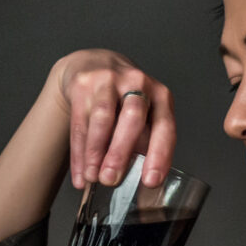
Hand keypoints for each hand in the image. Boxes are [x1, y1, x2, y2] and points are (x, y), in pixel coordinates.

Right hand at [52, 49, 175, 188]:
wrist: (94, 64)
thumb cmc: (126, 98)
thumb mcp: (145, 114)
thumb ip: (145, 141)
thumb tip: (142, 181)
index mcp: (160, 96)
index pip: (165, 126)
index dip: (160, 154)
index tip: (151, 181)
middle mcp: (137, 83)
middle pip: (132, 118)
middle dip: (121, 152)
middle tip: (111, 179)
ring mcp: (109, 81)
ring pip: (102, 118)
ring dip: (96, 152)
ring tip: (93, 177)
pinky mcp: (83, 84)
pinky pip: (80, 122)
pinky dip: (80, 153)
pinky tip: (80, 174)